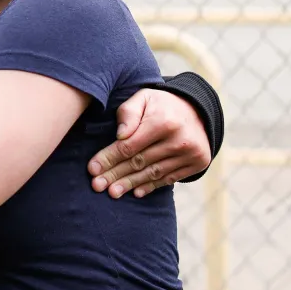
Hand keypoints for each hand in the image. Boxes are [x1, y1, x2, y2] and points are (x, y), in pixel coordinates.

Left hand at [87, 89, 210, 197]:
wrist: (198, 109)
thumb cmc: (161, 104)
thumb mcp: (143, 97)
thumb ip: (128, 112)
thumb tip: (120, 135)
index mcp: (163, 121)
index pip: (129, 146)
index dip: (109, 158)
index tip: (92, 169)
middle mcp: (179, 139)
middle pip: (139, 162)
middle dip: (115, 175)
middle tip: (97, 185)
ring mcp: (190, 153)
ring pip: (153, 173)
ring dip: (130, 184)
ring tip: (112, 192)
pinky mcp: (197, 163)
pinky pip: (169, 178)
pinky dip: (151, 186)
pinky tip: (135, 191)